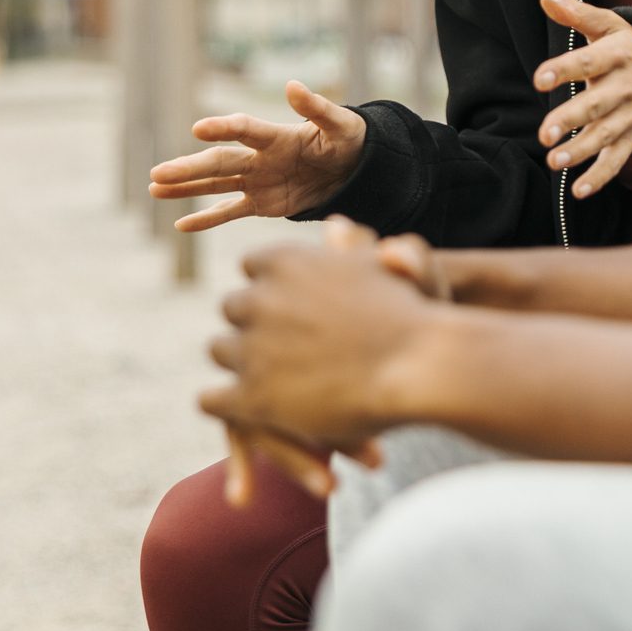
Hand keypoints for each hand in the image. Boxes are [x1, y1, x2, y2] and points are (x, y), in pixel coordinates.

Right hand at [148, 80, 367, 230]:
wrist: (354, 168)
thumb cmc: (348, 140)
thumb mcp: (340, 125)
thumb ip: (317, 108)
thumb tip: (293, 85)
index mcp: (276, 136)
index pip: (245, 129)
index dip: (224, 127)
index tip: (198, 129)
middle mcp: (259, 157)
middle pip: (220, 161)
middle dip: (189, 168)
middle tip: (158, 173)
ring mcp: (258, 180)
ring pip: (216, 185)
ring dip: (186, 187)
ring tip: (154, 188)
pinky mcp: (262, 203)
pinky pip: (230, 212)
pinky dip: (207, 219)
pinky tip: (181, 224)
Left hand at [200, 224, 437, 454]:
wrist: (418, 367)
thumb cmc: (408, 313)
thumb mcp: (382, 265)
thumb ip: (352, 244)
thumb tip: (333, 225)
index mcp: (284, 260)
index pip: (253, 267)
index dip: (274, 288)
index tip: (294, 305)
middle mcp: (258, 299)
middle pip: (233, 308)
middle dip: (255, 323)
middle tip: (285, 345)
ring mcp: (252, 349)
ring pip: (221, 350)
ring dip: (243, 361)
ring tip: (276, 377)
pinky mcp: (251, 397)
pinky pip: (213, 399)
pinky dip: (226, 402)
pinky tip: (248, 405)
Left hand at [532, 0, 631, 199]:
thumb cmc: (629, 45)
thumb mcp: (610, 26)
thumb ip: (578, 14)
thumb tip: (546, 0)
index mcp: (619, 55)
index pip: (590, 62)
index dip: (565, 69)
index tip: (539, 79)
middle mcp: (627, 86)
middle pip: (598, 104)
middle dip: (572, 119)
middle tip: (544, 134)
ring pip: (606, 135)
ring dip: (582, 151)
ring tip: (554, 161)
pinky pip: (619, 160)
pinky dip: (600, 177)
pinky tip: (578, 190)